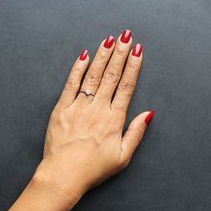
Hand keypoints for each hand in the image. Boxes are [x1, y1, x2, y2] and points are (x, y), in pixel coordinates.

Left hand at [35, 30, 154, 202]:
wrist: (63, 175)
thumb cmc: (93, 168)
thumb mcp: (123, 157)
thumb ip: (136, 133)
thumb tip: (148, 113)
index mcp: (114, 119)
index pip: (126, 86)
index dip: (133, 66)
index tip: (137, 50)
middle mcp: (98, 109)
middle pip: (112, 75)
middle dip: (120, 53)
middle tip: (126, 36)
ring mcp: (79, 107)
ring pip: (93, 76)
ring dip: (102, 56)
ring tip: (110, 40)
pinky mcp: (61, 108)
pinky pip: (71, 84)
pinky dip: (77, 69)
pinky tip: (84, 55)